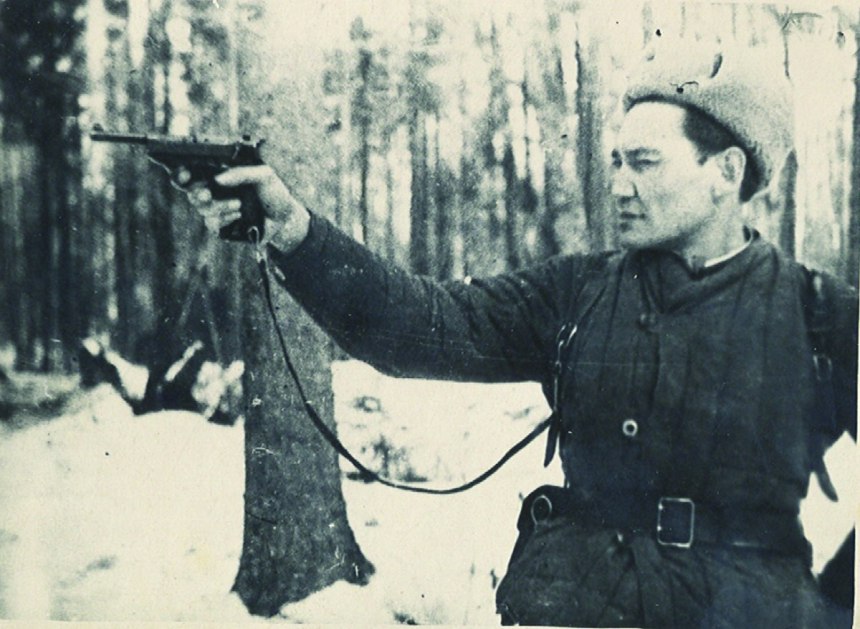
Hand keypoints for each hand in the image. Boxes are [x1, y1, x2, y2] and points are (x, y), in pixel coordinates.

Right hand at [177, 165, 310, 252]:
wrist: (285, 220)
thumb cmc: (274, 192)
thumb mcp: (264, 175)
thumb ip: (242, 173)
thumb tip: (218, 180)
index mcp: (220, 174)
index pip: (192, 172)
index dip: (180, 173)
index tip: (184, 174)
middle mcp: (215, 191)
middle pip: (191, 193)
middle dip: (197, 193)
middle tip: (207, 193)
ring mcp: (217, 210)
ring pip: (202, 209)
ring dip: (219, 207)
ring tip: (239, 204)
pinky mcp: (222, 226)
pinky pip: (212, 224)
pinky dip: (224, 219)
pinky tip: (238, 215)